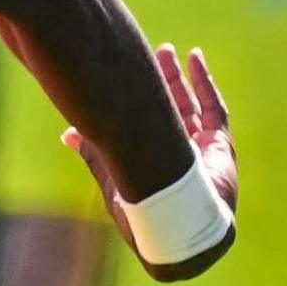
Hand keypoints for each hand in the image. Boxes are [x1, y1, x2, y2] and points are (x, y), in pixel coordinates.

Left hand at [25, 34, 235, 281]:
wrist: (182, 233)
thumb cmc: (143, 215)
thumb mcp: (113, 180)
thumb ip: (95, 155)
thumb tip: (67, 133)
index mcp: (151, 163)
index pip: (145, 122)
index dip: (138, 97)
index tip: (127, 70)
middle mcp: (175, 154)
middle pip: (168, 109)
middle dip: (161, 81)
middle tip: (152, 52)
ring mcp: (199, 149)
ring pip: (189, 105)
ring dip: (179, 78)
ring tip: (168, 51)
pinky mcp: (220, 147)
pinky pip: (214, 108)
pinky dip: (204, 82)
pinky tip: (195, 59)